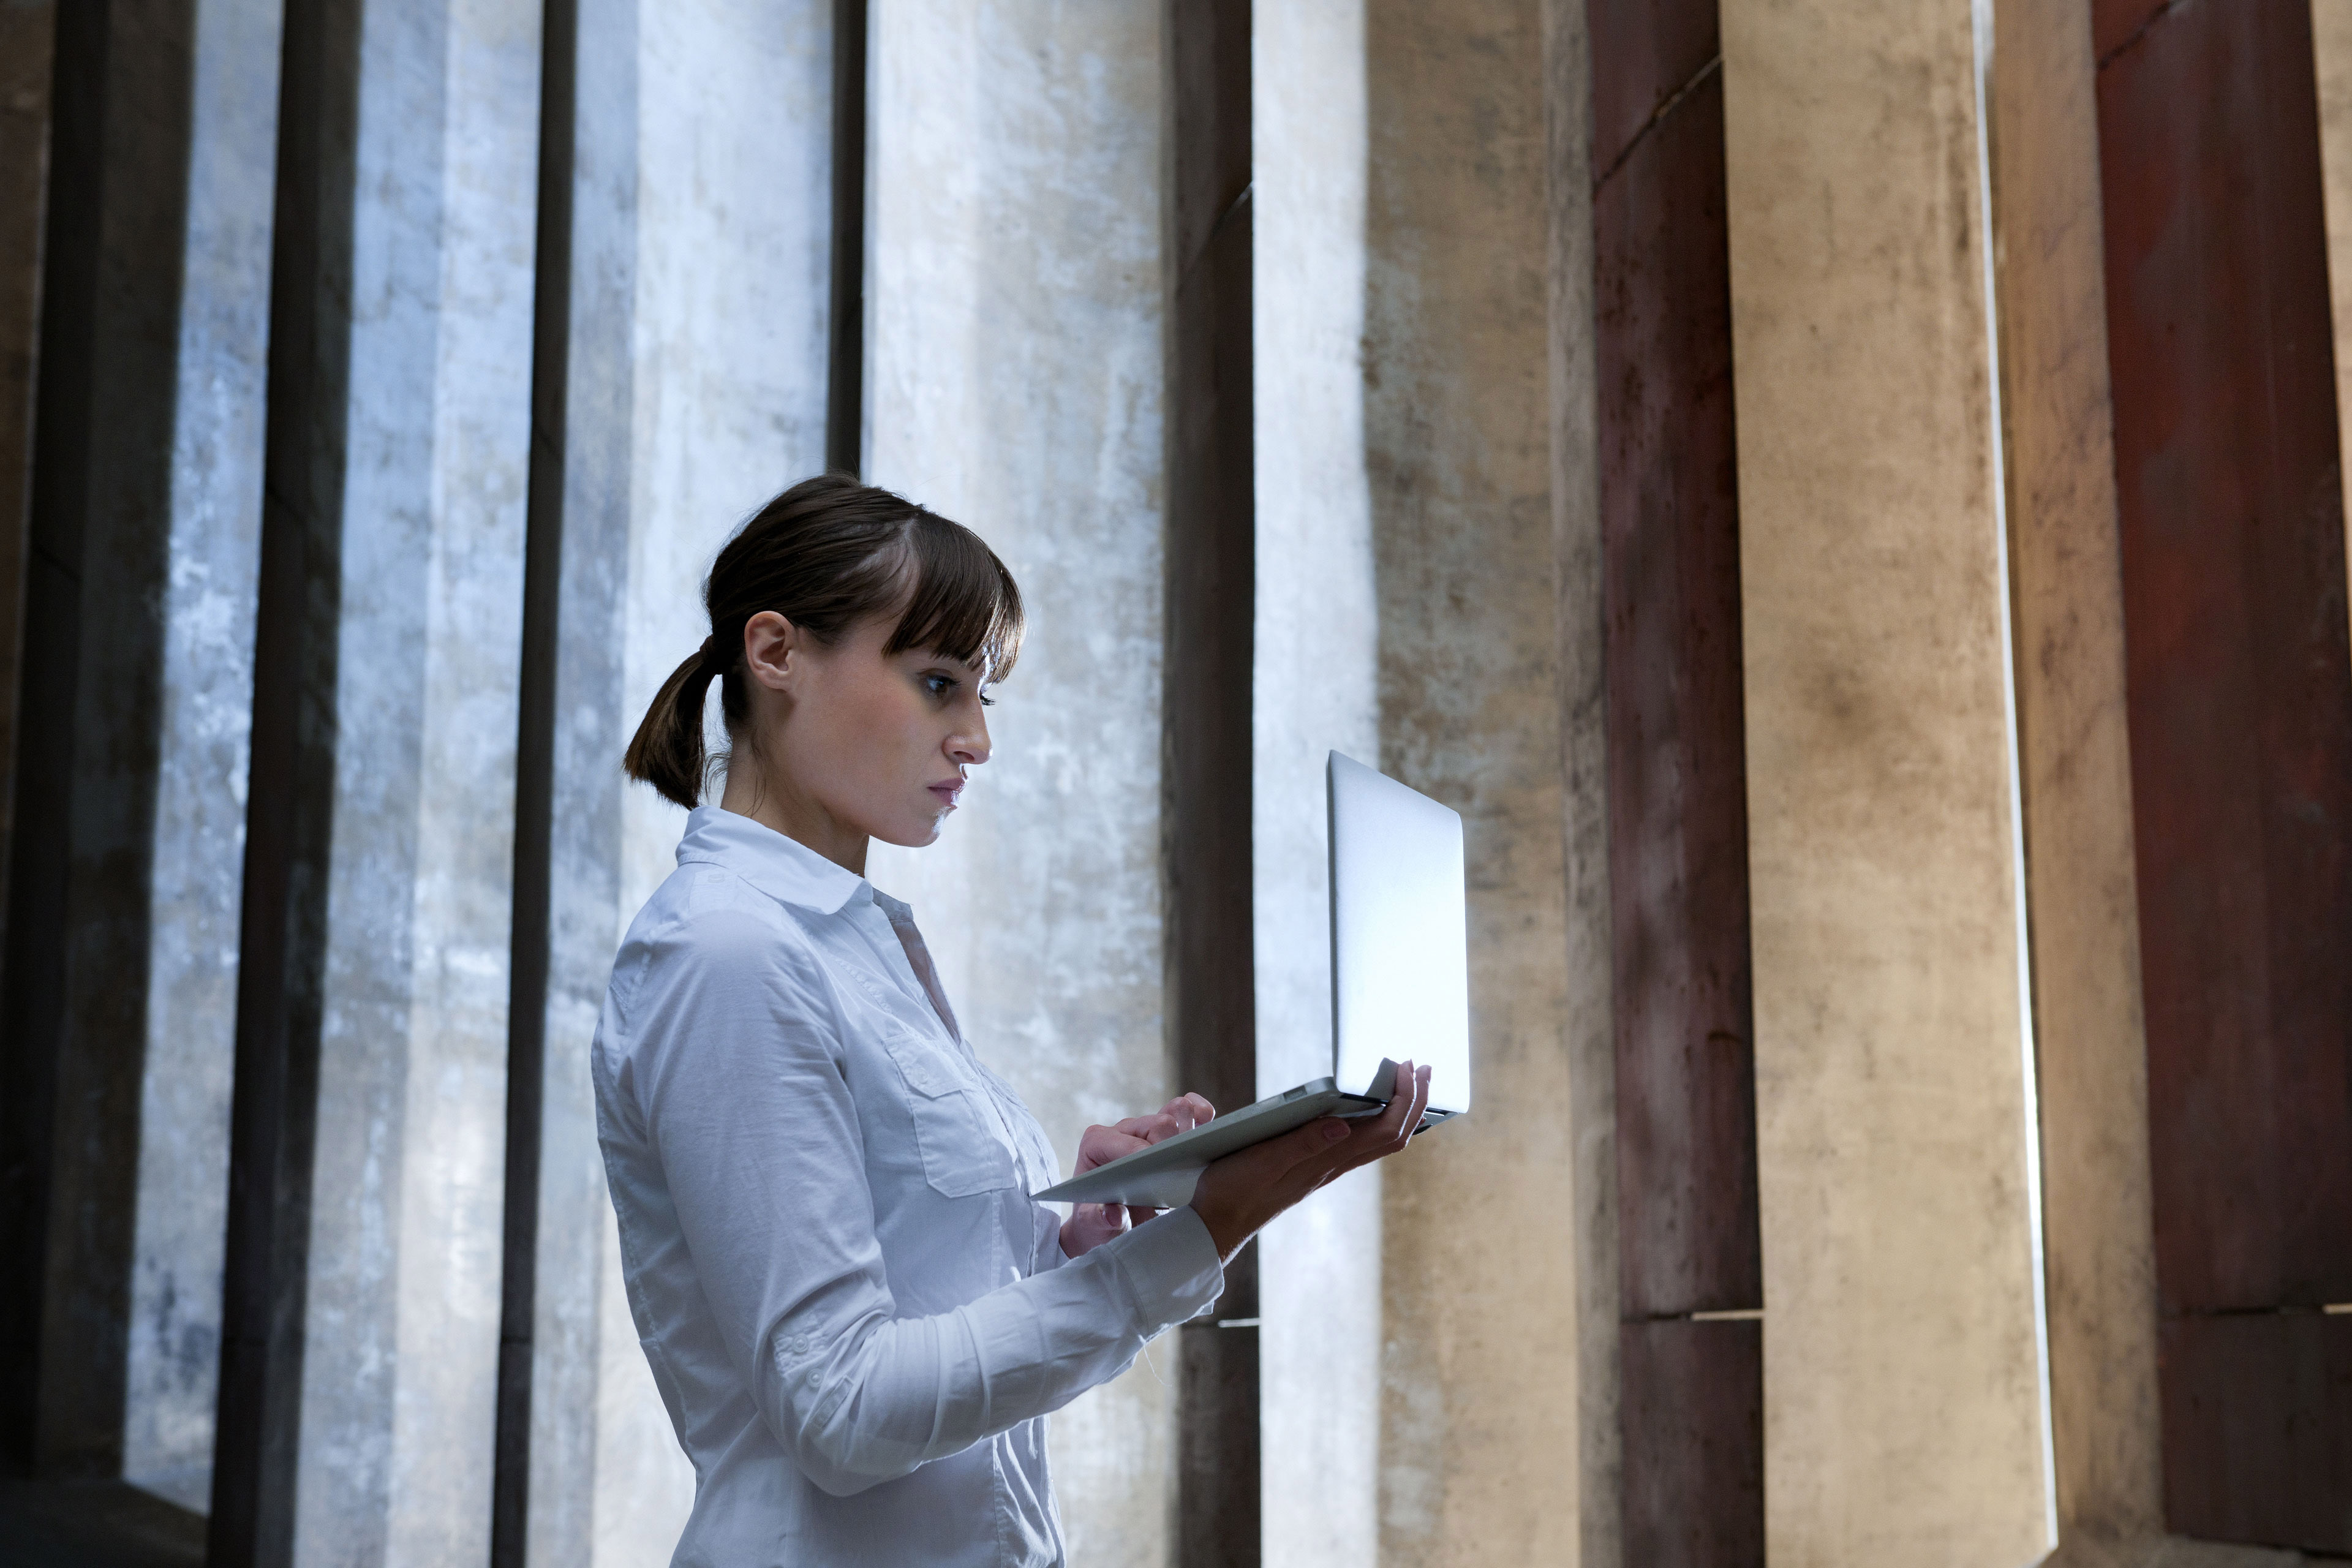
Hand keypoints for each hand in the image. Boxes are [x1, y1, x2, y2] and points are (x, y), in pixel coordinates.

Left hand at [1058, 1093, 1217, 1257]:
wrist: (1113, 1225)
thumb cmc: (1099, 1222)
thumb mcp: (1093, 1227)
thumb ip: (1097, 1220)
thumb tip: (1112, 1213)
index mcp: (1097, 1144)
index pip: (1124, 1141)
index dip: (1143, 1155)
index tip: (1156, 1178)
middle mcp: (1125, 1129)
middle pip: (1158, 1124)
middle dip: (1171, 1148)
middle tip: (1177, 1178)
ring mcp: (1150, 1128)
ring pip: (1176, 1111)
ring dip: (1191, 1129)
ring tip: (1199, 1151)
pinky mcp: (1172, 1131)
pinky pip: (1190, 1108)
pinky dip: (1202, 1114)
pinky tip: (1209, 1126)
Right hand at [1188, 1059, 1431, 1260]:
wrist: (1218, 1223)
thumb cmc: (1234, 1191)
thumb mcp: (1263, 1162)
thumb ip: (1302, 1144)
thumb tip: (1342, 1123)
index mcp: (1326, 1160)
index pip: (1385, 1130)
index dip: (1405, 1099)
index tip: (1409, 1066)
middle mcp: (1334, 1165)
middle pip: (1393, 1136)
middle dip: (1416, 1101)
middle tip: (1426, 1067)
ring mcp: (1326, 1167)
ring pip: (1380, 1141)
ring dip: (1401, 1110)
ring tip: (1408, 1082)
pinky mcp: (1314, 1166)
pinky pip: (1361, 1143)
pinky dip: (1378, 1120)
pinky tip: (1370, 1107)